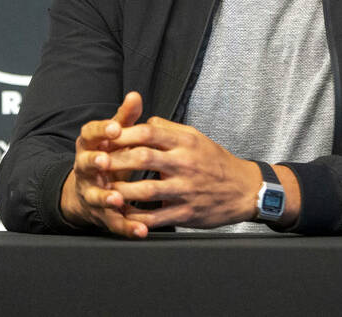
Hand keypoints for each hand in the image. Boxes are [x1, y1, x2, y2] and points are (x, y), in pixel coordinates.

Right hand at [59, 91, 149, 237]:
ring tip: (116, 199)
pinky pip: (113, 222)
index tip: (114, 127)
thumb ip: (125, 118)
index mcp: (89, 146)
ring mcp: (91, 193)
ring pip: (96, 196)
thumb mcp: (114, 137)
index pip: (89, 134)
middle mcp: (86, 169)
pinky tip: (141, 230)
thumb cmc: (107, 156)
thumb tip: (135, 95)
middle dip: (94, 162)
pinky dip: (127, 227)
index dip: (100, 130)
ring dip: (105, 197)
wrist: (88, 190)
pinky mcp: (102, 215)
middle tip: (104, 160)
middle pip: (85, 164)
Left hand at [101, 116, 262, 229]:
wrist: (244, 190)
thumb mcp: (196, 138)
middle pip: (143, 158)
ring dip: (121, 191)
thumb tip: (143, 123)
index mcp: (186, 142)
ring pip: (146, 190)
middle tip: (97, 163)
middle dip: (116, 161)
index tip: (107, 138)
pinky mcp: (186, 213)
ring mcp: (186, 190)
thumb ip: (169, 130)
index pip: (149, 132)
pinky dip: (137, 219)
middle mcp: (185, 164)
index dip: (124, 134)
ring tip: (104, 191)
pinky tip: (124, 216)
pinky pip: (156, 217)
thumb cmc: (216, 162)